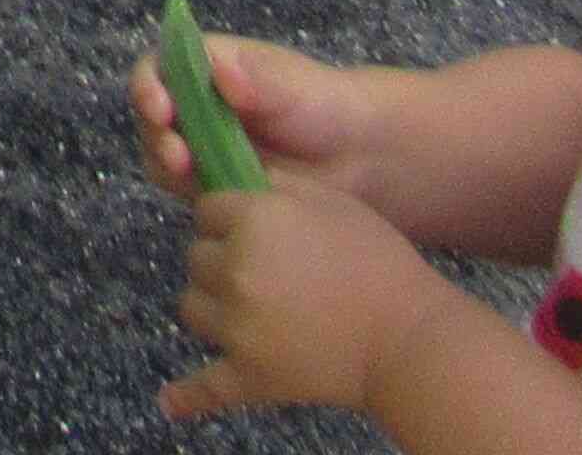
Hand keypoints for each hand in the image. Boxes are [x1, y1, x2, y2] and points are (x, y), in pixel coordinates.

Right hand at [129, 33, 390, 209]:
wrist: (363, 158)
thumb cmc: (324, 106)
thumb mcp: (292, 85)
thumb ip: (256, 80)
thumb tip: (219, 74)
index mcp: (208, 66)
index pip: (161, 66)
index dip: (149, 84)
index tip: (160, 107)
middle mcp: (198, 102)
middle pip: (152, 112)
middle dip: (155, 132)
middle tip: (177, 156)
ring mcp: (204, 143)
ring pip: (161, 151)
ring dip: (165, 163)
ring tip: (190, 176)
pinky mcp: (214, 181)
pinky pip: (185, 186)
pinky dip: (187, 191)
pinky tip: (209, 197)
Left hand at [163, 177, 457, 419]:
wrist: (411, 340)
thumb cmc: (379, 264)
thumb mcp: (330, 199)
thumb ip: (275, 182)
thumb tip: (234, 177)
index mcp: (253, 220)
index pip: (207, 210)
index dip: (230, 218)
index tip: (257, 230)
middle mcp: (235, 270)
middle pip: (196, 255)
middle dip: (223, 258)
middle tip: (270, 272)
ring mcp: (237, 326)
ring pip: (192, 305)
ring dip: (213, 305)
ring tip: (253, 310)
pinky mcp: (249, 375)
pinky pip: (206, 386)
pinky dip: (187, 397)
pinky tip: (170, 404)